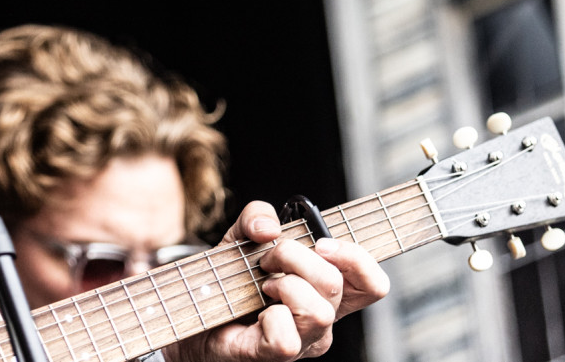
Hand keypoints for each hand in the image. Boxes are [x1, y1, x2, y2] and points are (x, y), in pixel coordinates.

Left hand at [163, 201, 388, 360]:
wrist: (192, 308)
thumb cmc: (227, 277)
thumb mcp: (241, 234)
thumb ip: (257, 216)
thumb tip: (269, 228)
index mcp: (324, 292)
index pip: (371, 284)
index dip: (356, 258)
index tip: (321, 243)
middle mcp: (321, 320)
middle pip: (336, 285)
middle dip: (296, 257)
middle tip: (268, 259)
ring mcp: (301, 342)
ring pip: (318, 312)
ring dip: (283, 284)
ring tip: (262, 285)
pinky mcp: (273, 355)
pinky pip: (287, 339)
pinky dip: (270, 316)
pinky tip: (256, 312)